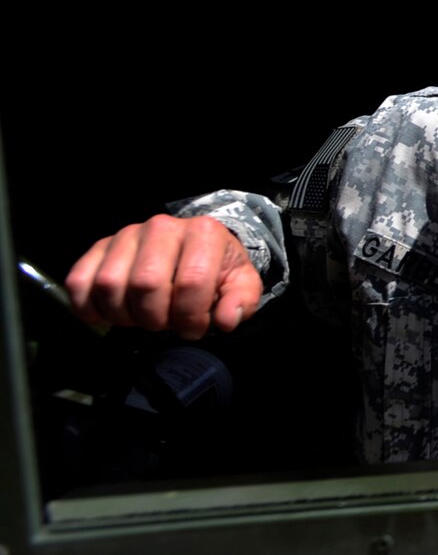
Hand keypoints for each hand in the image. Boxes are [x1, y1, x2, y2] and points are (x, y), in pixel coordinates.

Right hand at [65, 215, 263, 337]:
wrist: (194, 247)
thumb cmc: (216, 269)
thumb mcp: (240, 283)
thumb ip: (241, 301)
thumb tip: (226, 320)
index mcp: (204, 233)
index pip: (191, 283)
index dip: (191, 317)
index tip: (194, 327)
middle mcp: (162, 227)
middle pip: (145, 284)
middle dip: (155, 318)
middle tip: (165, 324)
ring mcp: (127, 235)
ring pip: (109, 285)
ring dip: (124, 315)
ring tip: (142, 318)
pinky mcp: (99, 247)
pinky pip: (79, 281)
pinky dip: (88, 307)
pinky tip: (109, 316)